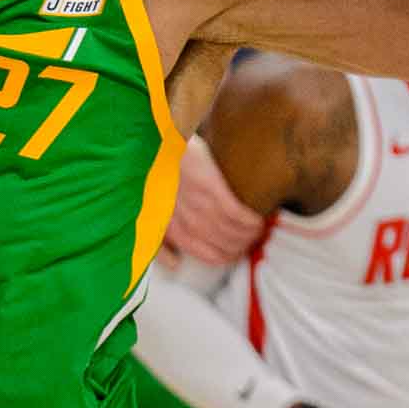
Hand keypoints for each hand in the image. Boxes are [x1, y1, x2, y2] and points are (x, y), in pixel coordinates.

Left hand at [164, 136, 264, 266]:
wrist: (153, 142)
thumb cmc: (153, 177)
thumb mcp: (148, 214)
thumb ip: (160, 242)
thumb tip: (175, 265)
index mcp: (174, 230)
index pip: (211, 256)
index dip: (230, 257)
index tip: (239, 251)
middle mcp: (187, 222)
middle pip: (228, 247)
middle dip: (245, 246)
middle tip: (253, 238)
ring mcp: (199, 205)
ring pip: (235, 233)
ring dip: (252, 234)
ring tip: (259, 227)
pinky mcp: (210, 187)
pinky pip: (238, 213)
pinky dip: (252, 219)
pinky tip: (258, 217)